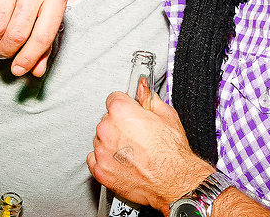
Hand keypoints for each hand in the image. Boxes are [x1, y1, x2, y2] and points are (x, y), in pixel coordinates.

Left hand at [87, 92, 214, 212]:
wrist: (174, 181)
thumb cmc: (172, 152)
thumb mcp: (166, 115)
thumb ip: (150, 98)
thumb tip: (143, 89)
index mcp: (121, 111)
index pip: (114, 98)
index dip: (126, 104)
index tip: (131, 110)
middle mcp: (107, 129)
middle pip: (107, 119)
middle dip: (120, 124)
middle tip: (137, 133)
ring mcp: (102, 150)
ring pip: (101, 138)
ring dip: (112, 142)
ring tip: (132, 149)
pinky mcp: (100, 170)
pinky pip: (95, 158)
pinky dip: (106, 159)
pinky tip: (122, 160)